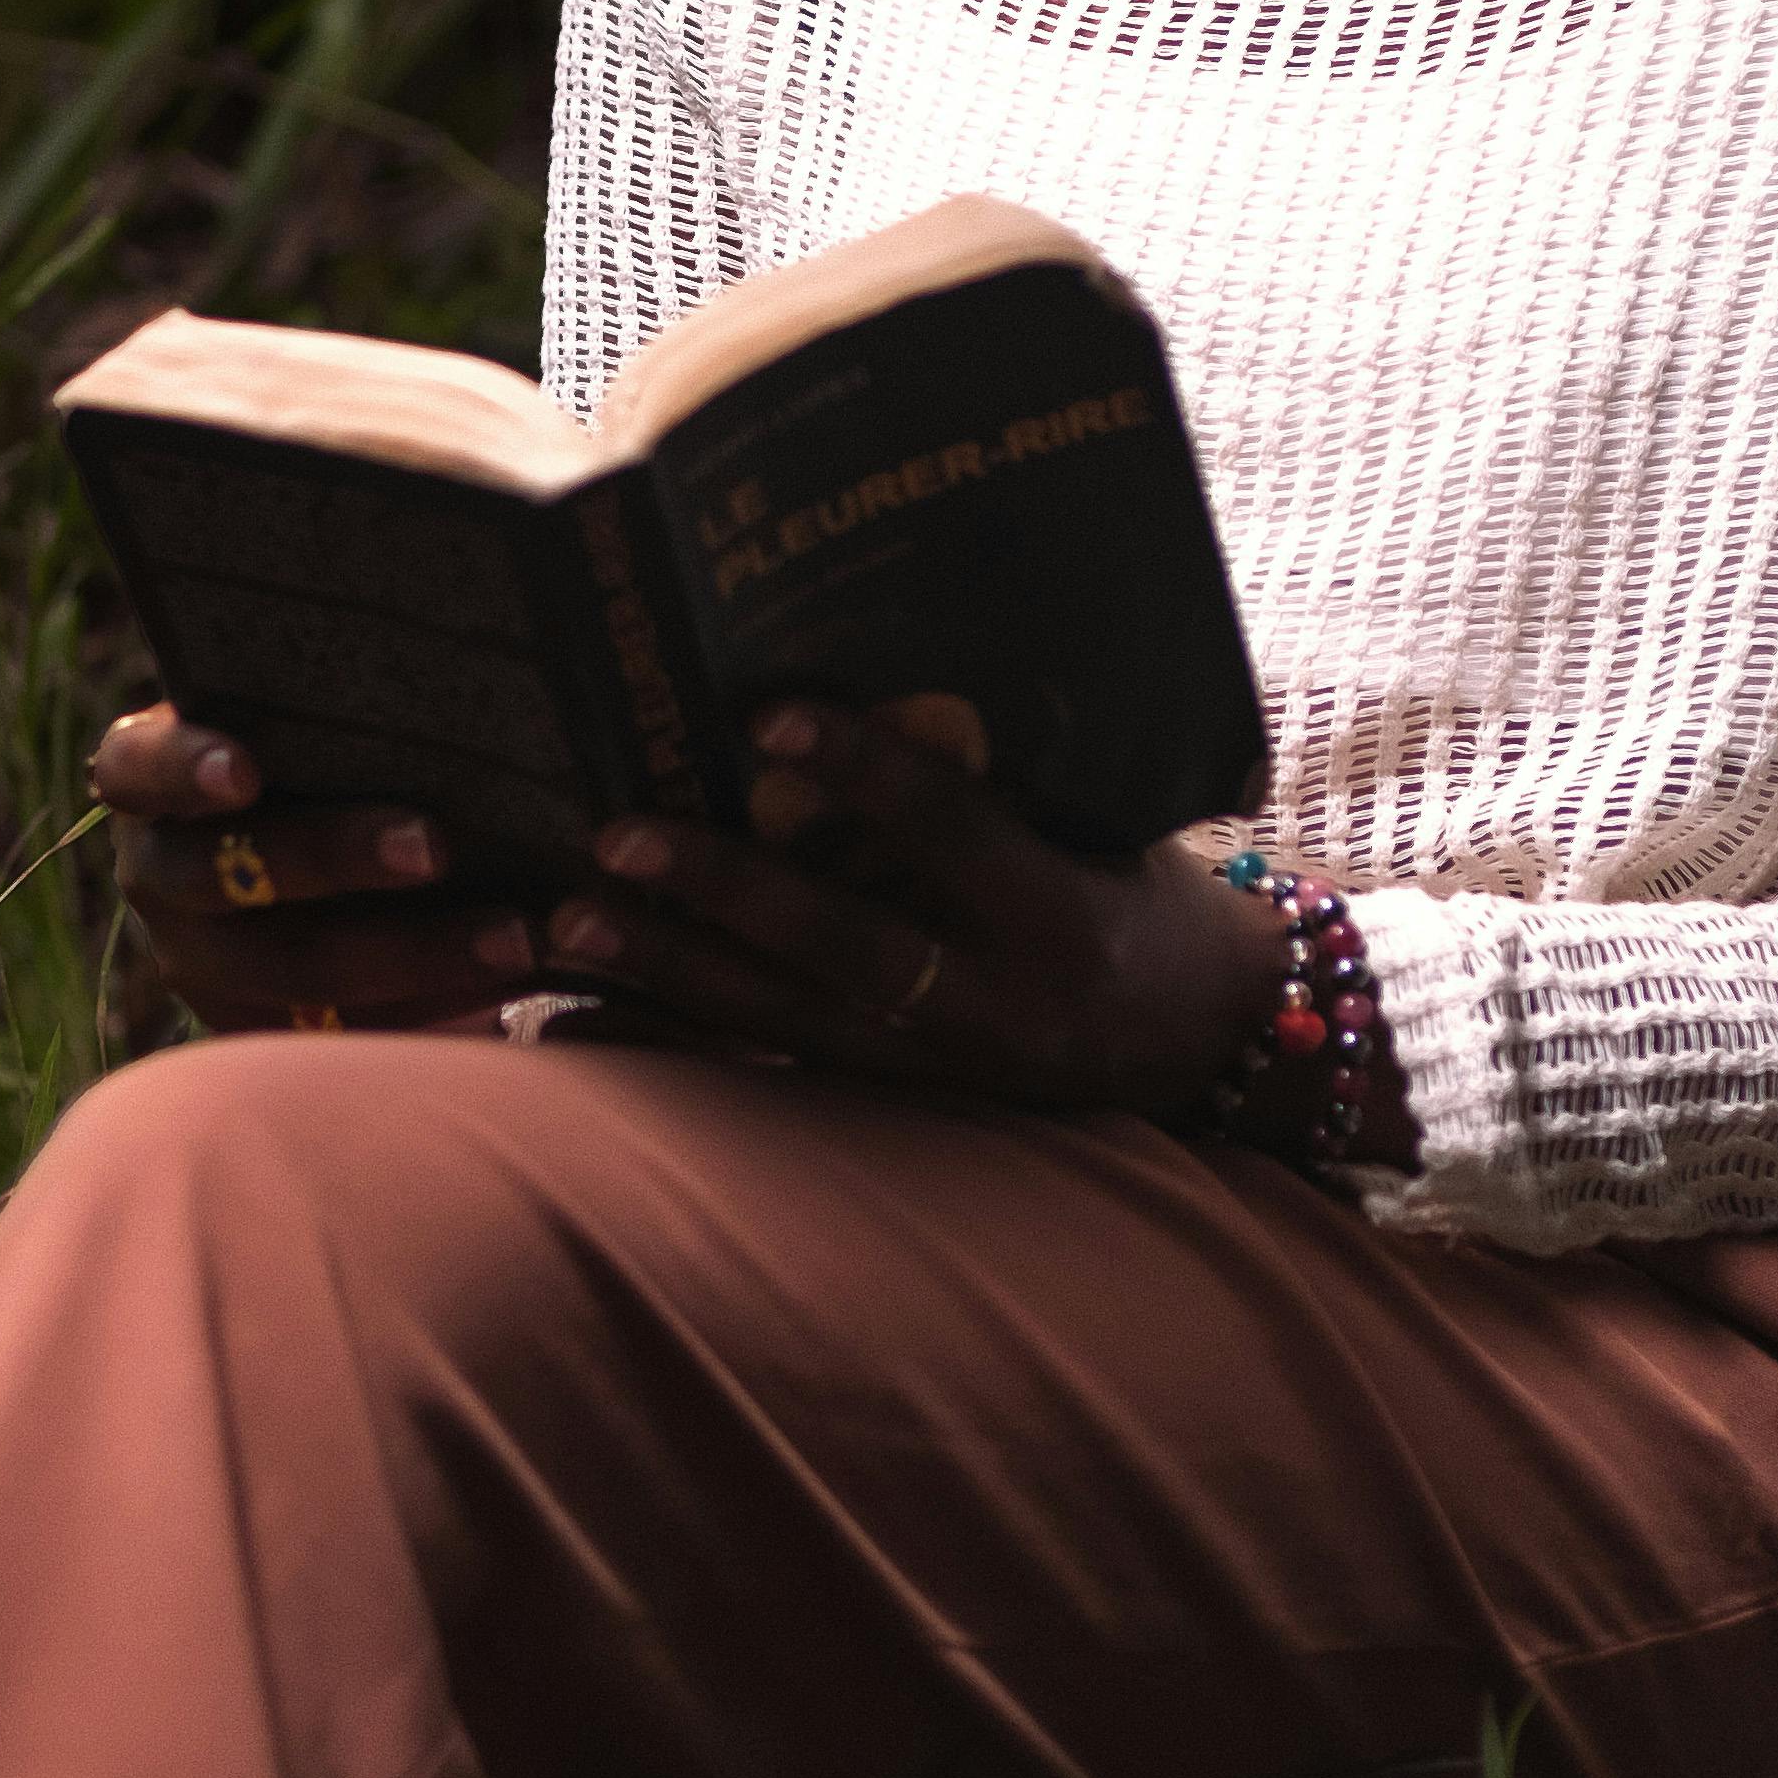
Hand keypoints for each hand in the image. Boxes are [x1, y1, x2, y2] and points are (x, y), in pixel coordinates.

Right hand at [93, 703, 534, 1037]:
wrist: (321, 859)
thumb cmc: (325, 745)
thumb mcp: (306, 717)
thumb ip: (333, 702)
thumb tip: (445, 657)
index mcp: (148, 781)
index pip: (137, 767)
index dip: (184, 768)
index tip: (245, 771)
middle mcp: (160, 876)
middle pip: (223, 878)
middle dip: (332, 859)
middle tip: (435, 846)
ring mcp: (206, 964)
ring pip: (294, 972)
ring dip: (413, 954)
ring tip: (514, 936)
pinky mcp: (268, 1028)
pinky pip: (347, 1030)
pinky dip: (436, 1007)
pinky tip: (517, 984)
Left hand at [526, 690, 1327, 1127]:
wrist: (1215, 1046)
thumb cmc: (1149, 900)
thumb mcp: (1105, 830)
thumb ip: (1004, 779)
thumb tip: (877, 672)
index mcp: (1060, 916)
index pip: (953, 832)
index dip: (864, 771)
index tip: (765, 709)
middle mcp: (996, 1008)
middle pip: (839, 949)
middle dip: (722, 892)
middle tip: (613, 836)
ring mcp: (941, 1071)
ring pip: (784, 1022)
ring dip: (666, 971)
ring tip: (563, 924)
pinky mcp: (897, 1105)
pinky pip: (763, 1074)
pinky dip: (666, 1044)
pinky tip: (568, 1021)